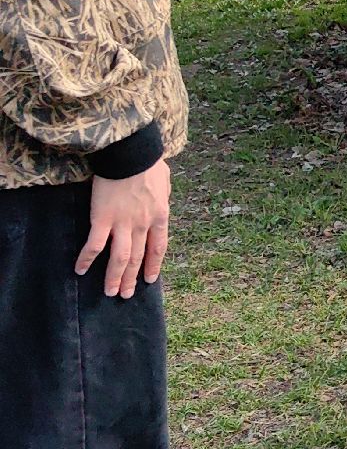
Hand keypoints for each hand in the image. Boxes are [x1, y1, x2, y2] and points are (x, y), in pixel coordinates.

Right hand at [78, 158, 170, 297]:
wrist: (130, 154)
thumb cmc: (147, 162)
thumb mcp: (165, 182)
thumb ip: (163, 196)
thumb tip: (162, 201)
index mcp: (160, 216)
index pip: (158, 248)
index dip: (153, 265)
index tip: (149, 279)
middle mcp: (143, 224)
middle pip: (137, 257)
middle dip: (131, 278)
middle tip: (126, 295)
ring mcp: (123, 224)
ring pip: (120, 258)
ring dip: (114, 277)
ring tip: (110, 292)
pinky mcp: (102, 219)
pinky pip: (94, 245)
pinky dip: (87, 259)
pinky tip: (80, 270)